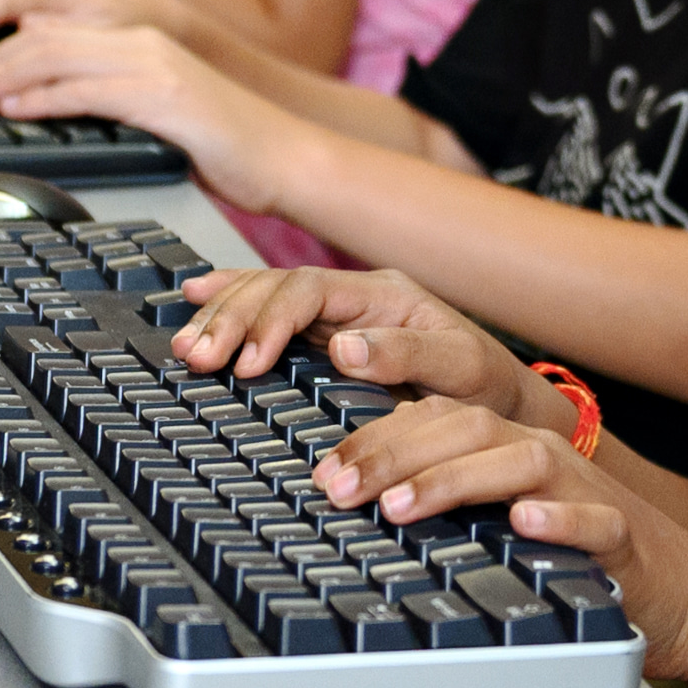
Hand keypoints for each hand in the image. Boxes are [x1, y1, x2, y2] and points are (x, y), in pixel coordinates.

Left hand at [0, 20, 297, 209]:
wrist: (285, 159)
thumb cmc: (224, 148)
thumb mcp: (153, 114)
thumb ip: (105, 100)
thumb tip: (44, 103)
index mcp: (136, 42)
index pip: (49, 31)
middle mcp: (140, 43)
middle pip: (41, 36)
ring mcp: (153, 66)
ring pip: (55, 56)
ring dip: (0, 76)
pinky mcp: (164, 97)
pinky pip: (88, 90)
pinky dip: (42, 98)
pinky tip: (13, 110)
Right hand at [165, 262, 536, 407]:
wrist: (502, 399)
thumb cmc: (485, 385)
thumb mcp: (461, 370)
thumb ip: (406, 355)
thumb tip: (343, 346)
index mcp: (384, 295)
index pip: (309, 291)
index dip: (271, 321)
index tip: (246, 363)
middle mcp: (355, 296)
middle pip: (277, 288)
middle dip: (232, 318)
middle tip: (196, 356)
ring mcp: (340, 314)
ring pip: (267, 296)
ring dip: (222, 316)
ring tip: (186, 343)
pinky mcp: (327, 336)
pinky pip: (272, 310)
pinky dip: (233, 302)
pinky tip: (199, 298)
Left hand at [313, 363, 687, 672]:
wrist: (683, 595)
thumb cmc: (575, 560)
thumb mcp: (500, 524)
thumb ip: (449, 503)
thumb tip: (364, 503)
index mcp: (507, 450)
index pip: (436, 419)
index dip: (375, 437)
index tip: (322, 472)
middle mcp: (543, 458)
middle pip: (465, 429)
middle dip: (394, 453)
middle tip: (338, 489)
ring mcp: (586, 493)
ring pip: (519, 462)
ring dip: (455, 479)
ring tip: (400, 506)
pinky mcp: (624, 537)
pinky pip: (593, 520)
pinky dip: (558, 519)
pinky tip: (523, 525)